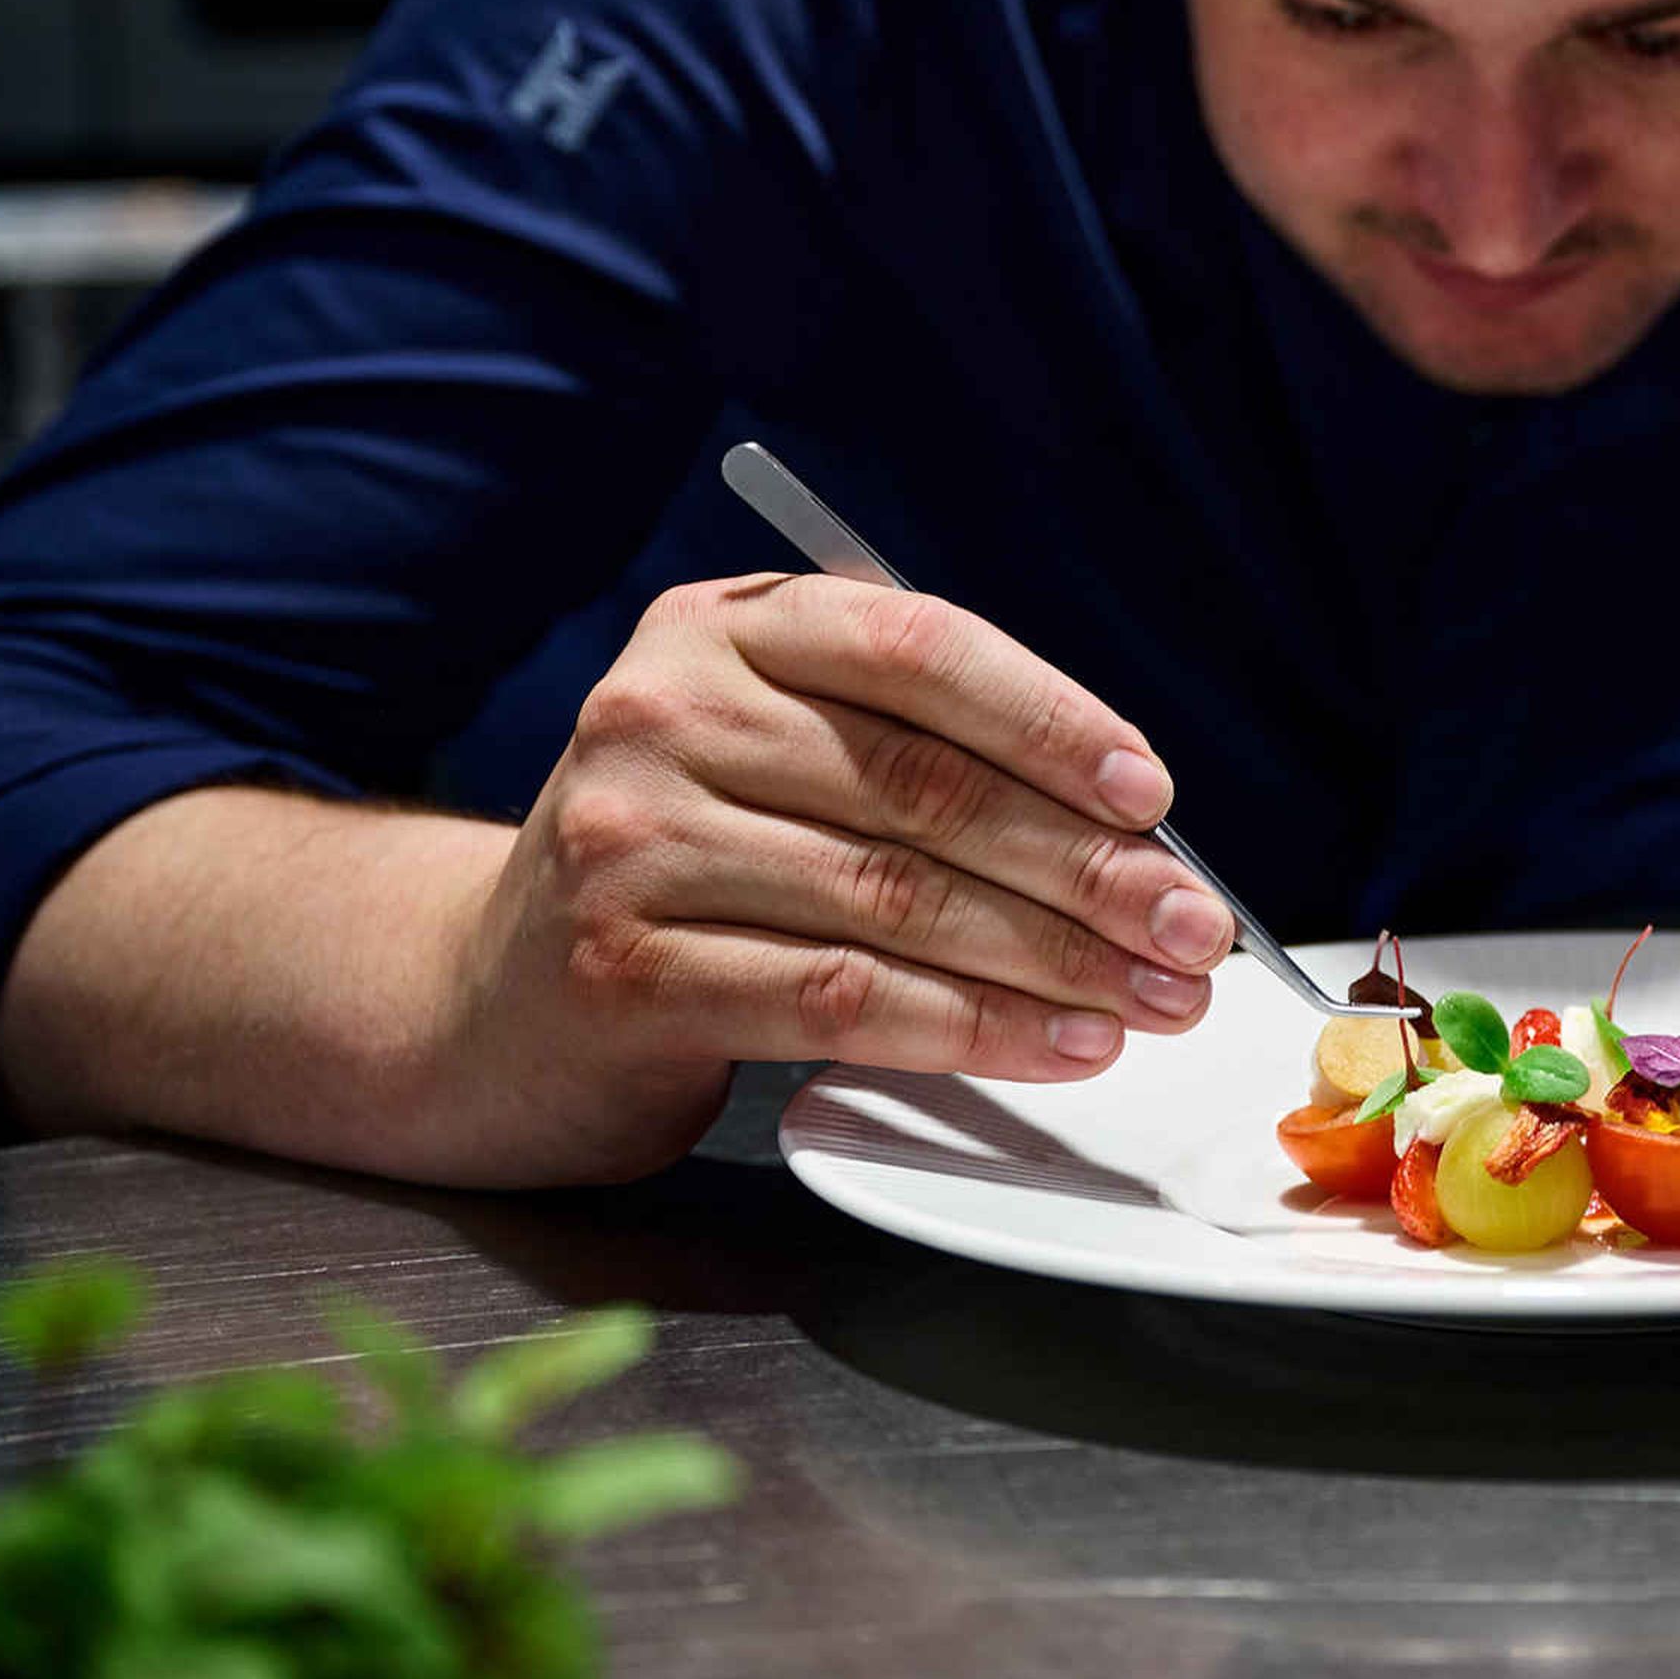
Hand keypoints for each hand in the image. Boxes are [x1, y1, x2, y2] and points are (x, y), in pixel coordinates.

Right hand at [448, 572, 1236, 1169]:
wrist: (483, 1001)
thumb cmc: (688, 871)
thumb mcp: (773, 758)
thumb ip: (914, 753)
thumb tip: (1134, 828)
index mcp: (723, 630)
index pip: (916, 646)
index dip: (1050, 718)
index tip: (1155, 795)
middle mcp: (663, 712)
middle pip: (924, 787)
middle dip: (1088, 867)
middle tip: (1196, 928)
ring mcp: (631, 841)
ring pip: (896, 899)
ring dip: (1055, 960)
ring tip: (1157, 999)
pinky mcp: (625, 970)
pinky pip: (840, 999)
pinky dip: (973, 1028)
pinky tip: (1061, 1048)